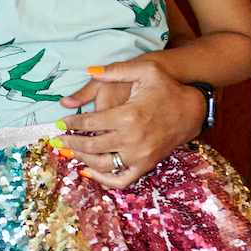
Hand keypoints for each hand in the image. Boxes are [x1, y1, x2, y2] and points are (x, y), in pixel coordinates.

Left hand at [55, 60, 204, 188]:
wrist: (193, 109)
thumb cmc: (167, 87)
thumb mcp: (145, 70)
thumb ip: (116, 70)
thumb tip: (89, 70)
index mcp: (128, 115)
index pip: (89, 123)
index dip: (71, 123)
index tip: (59, 122)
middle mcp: (132, 139)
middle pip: (91, 146)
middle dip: (70, 142)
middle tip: (56, 140)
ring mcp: (140, 155)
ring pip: (102, 164)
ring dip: (82, 159)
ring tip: (69, 151)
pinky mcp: (147, 164)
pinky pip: (121, 180)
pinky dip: (103, 179)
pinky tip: (89, 170)